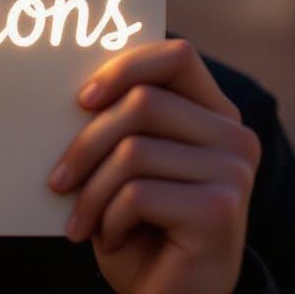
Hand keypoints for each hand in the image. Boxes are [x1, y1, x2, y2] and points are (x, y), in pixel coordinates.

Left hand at [46, 38, 261, 293]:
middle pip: (142, 102)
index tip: (81, 99)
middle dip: (86, 143)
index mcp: (215, 114)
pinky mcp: (219, 210)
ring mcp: (234, 174)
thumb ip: (121, 115)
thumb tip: (67, 76)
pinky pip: (138, 193)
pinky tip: (110, 238)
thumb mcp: (129, 159)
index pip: (179, 56)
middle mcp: (235, 139)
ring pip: (133, 150)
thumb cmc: (138, 223)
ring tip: (82, 218)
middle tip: (59, 179)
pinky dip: (108, 218)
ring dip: (92, 190)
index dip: (126, 66)